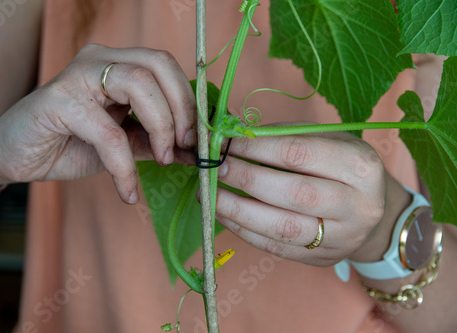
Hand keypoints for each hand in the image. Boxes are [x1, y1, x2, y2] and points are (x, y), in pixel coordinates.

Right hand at [0, 45, 196, 202]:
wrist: (13, 156)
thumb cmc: (67, 144)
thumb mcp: (122, 144)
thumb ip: (156, 142)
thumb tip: (195, 153)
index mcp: (117, 64)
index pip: (165, 65)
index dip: (189, 99)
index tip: (198, 137)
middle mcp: (99, 61)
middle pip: (158, 65)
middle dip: (182, 108)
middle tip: (186, 144)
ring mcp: (77, 76)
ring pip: (138, 85)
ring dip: (161, 128)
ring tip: (163, 160)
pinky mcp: (58, 101)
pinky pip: (108, 133)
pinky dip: (125, 167)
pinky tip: (128, 191)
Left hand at [215, 124, 409, 265]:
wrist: (373, 212)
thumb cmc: (342, 167)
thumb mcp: (327, 141)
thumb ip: (284, 136)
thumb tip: (232, 133)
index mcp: (361, 166)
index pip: (299, 153)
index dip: (256, 148)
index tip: (225, 142)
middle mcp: (359, 205)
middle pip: (292, 193)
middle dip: (245, 179)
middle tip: (215, 167)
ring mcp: (342, 237)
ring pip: (282, 227)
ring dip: (238, 210)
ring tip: (210, 195)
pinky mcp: (323, 258)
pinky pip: (276, 247)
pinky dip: (244, 231)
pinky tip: (225, 215)